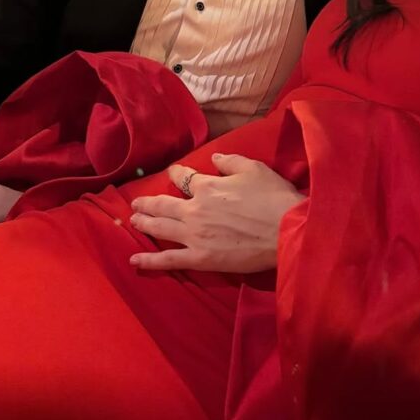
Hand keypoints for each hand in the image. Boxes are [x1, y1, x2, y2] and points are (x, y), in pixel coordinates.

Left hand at [129, 153, 304, 273]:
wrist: (286, 230)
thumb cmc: (273, 198)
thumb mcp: (254, 169)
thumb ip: (231, 162)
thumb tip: (214, 158)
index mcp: (207, 186)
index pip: (184, 177)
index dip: (176, 174)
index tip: (172, 173)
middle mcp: (194, 209)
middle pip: (164, 204)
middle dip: (148, 202)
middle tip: (136, 203)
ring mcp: (194, 235)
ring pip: (160, 227)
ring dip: (144, 223)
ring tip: (133, 221)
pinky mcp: (200, 258)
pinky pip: (169, 259)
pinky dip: (149, 261)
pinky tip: (134, 260)